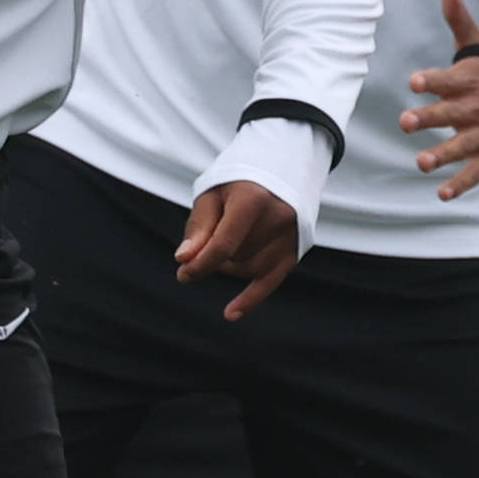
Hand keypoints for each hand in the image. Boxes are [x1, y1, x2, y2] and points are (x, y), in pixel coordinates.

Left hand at [176, 179, 301, 322]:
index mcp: (254, 199)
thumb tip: (184, 260)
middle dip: (215, 257)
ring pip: (249, 269)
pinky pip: (272, 280)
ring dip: (229, 266)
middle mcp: (278, 217)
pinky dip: (251, 298)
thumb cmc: (240, 178)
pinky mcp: (296, 247)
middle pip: (235, 257)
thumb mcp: (213, 191)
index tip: (182, 272)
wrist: (282, 163)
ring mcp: (291, 234)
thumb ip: (199, 226)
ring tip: (224, 246)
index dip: (200, 263)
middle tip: (207, 241)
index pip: (223, 245)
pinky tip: (230, 313)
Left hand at [402, 0, 478, 197]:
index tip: (415, 82)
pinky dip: (461, 185)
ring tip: (422, 162)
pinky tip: (442, 194)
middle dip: (428, 119)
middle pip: (450, 115)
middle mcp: (476, 108)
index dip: (432, 80)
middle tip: (406, 122)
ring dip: (442, 155)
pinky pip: (475, 172)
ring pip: (461, 146)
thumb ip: (458, 18)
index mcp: (469, 81)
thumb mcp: (478, 45)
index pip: (448, 79)